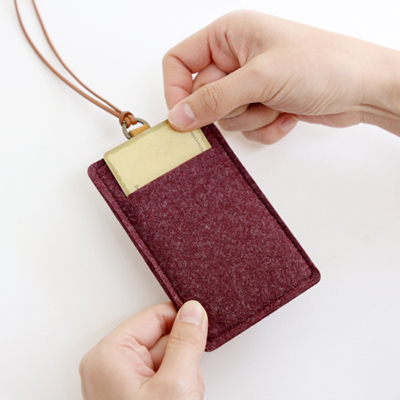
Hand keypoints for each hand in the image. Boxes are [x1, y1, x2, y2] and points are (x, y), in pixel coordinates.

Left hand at [79, 300, 207, 399]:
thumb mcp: (175, 384)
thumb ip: (186, 342)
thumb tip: (193, 311)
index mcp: (109, 354)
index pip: (155, 316)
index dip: (182, 323)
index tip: (200, 330)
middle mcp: (110, 365)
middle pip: (162, 338)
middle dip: (182, 358)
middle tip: (186, 382)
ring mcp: (120, 383)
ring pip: (167, 359)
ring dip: (182, 376)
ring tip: (182, 396)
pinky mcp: (132, 394)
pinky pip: (163, 377)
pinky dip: (177, 388)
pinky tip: (179, 398)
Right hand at [163, 10, 399, 142]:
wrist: (364, 88)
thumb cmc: (321, 65)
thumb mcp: (260, 78)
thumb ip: (213, 98)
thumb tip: (177, 116)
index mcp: (229, 36)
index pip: (179, 62)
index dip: (176, 90)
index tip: (183, 116)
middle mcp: (236, 58)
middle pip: (204, 96)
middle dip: (231, 107)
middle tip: (257, 99)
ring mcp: (250, 84)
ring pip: (226, 117)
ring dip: (253, 118)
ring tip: (279, 102)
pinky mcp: (264, 105)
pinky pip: (247, 128)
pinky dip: (266, 127)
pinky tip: (288, 114)